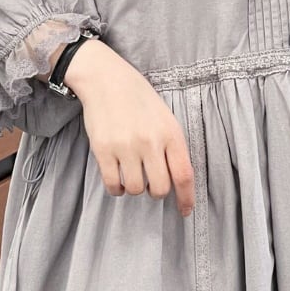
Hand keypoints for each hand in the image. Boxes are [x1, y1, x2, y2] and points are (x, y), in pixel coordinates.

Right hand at [65, 39, 196, 217]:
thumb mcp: (165, 117)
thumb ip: (172, 145)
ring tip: (131, 173)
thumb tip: (177, 179)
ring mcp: (125, 147)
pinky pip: (113, 185)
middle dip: (157, 191)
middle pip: (160, 188)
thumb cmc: (139, 98)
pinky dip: (117, 188)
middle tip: (150, 181)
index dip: (186, 198)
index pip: (184, 175)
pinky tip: (118, 177)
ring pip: (136, 189)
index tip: (185, 210)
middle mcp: (150, 142)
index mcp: (170, 133)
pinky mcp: (103, 150)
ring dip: (135, 188)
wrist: (106, 80)